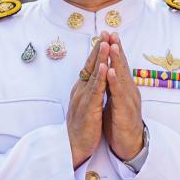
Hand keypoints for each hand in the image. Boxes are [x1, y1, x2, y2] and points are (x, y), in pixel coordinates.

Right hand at [68, 38, 107, 167]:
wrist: (73, 148)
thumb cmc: (82, 127)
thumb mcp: (86, 105)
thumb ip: (89, 91)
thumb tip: (94, 78)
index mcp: (81, 89)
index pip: (89, 67)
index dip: (96, 52)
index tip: (103, 37)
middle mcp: (80, 91)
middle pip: (90, 66)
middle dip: (98, 49)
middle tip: (105, 32)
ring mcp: (83, 99)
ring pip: (93, 75)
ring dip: (100, 58)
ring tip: (105, 43)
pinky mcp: (88, 109)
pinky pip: (96, 91)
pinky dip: (101, 78)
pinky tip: (106, 67)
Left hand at [101, 33, 144, 161]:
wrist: (129, 146)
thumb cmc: (121, 123)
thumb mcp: (115, 101)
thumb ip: (113, 86)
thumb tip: (109, 72)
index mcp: (124, 88)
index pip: (119, 66)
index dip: (115, 50)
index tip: (109, 34)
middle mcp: (129, 91)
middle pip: (122, 67)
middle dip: (117, 49)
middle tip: (113, 33)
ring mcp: (128, 101)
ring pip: (122, 78)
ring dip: (117, 61)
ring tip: (113, 46)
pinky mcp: (125, 112)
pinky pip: (119, 95)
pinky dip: (115, 83)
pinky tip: (111, 72)